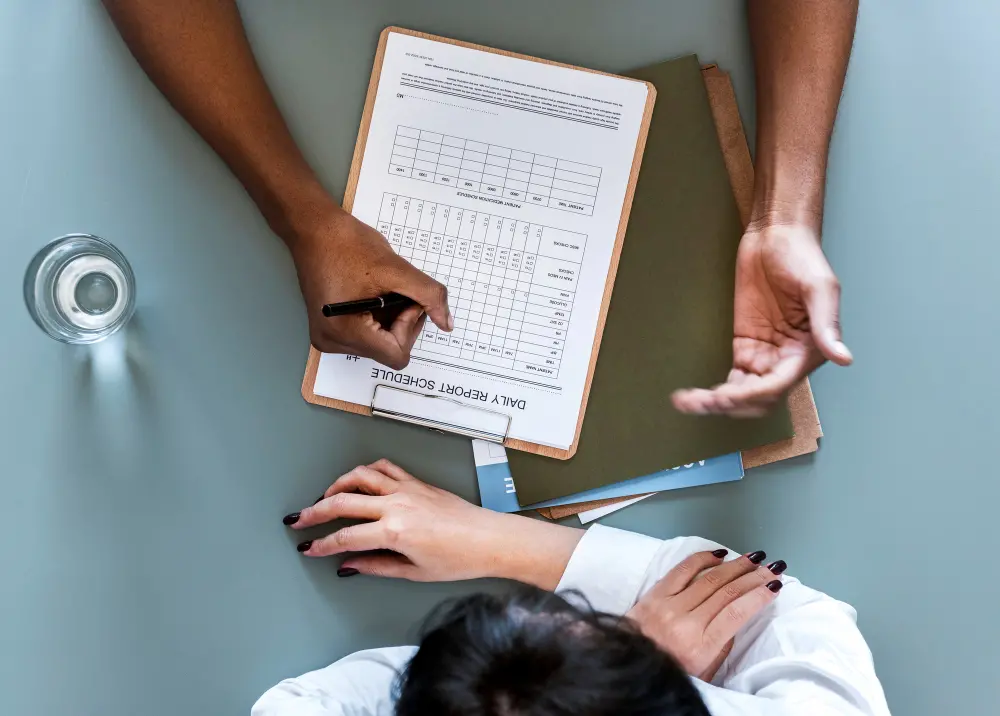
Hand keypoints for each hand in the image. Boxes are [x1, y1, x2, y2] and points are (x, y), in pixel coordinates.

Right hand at [283, 459, 581, 586]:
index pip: (346, 537)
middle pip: (342, 502)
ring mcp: (406, 489)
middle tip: (298, 520)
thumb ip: (376, 566)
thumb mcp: (414, 571)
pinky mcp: (416, 482)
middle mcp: (396, 505)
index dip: (322, 544)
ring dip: (337, 485)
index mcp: (394, 531)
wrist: (489, 539)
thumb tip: (349, 565)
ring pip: (360, 477)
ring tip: (324, 497)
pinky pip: (384, 469)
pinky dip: (366, 472)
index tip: (308, 548)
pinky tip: (358, 480)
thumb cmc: (459, 559)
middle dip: (315, 512)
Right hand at [288, 207, 452, 368]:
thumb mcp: (396, 268)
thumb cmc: (348, 244)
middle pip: (388, 352)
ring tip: (380, 290)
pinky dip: (377, 319)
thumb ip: (428, 296)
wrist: (314, 230)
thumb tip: (447, 323)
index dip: (408, 327)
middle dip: (401, 323)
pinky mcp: (329, 330)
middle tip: (396, 290)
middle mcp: (333, 342)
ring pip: (379, 345)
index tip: (404, 297)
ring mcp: (328, 338)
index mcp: (345, 332)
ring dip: (390, 321)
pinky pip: (366, 337)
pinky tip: (371, 294)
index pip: (396, 354)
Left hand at [626, 549, 785, 680]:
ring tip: (753, 558)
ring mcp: (667, 606)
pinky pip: (682, 570)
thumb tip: (738, 613)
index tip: (775, 586)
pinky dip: (702, 559)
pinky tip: (719, 555)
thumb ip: (722, 644)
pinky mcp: (654, 594)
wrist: (627, 664)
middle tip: (772, 567)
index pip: (736, 613)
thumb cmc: (668, 671)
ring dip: (735, 565)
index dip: (759, 595)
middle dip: (753, 577)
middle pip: (727, 592)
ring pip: (708, 578)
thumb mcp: (704, 670)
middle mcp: (684, 624)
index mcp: (700, 647)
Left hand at [672, 222, 852, 416]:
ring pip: (743, 393)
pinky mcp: (745, 346)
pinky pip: (733, 378)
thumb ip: (827, 324)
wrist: (775, 235)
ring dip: (719, 404)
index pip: (780, 385)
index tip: (726, 395)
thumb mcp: (819, 287)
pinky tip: (693, 396)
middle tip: (705, 401)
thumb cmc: (802, 256)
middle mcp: (788, 359)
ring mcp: (765, 354)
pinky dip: (715, 391)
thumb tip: (843, 357)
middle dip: (734, 404)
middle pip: (760, 398)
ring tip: (690, 402)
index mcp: (809, 350)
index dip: (754, 394)